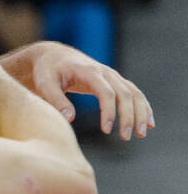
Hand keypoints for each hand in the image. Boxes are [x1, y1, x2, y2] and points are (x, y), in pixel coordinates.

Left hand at [0, 40, 153, 139]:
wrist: (53, 56)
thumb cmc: (47, 70)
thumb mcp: (45, 84)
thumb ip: (56, 100)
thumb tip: (69, 119)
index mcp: (89, 71)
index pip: (106, 92)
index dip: (109, 111)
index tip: (107, 130)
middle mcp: (105, 72)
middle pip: (125, 93)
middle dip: (128, 116)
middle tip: (126, 137)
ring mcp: (112, 76)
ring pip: (134, 93)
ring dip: (140, 113)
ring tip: (141, 134)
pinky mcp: (114, 81)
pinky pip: (134, 93)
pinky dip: (143, 107)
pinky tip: (148, 123)